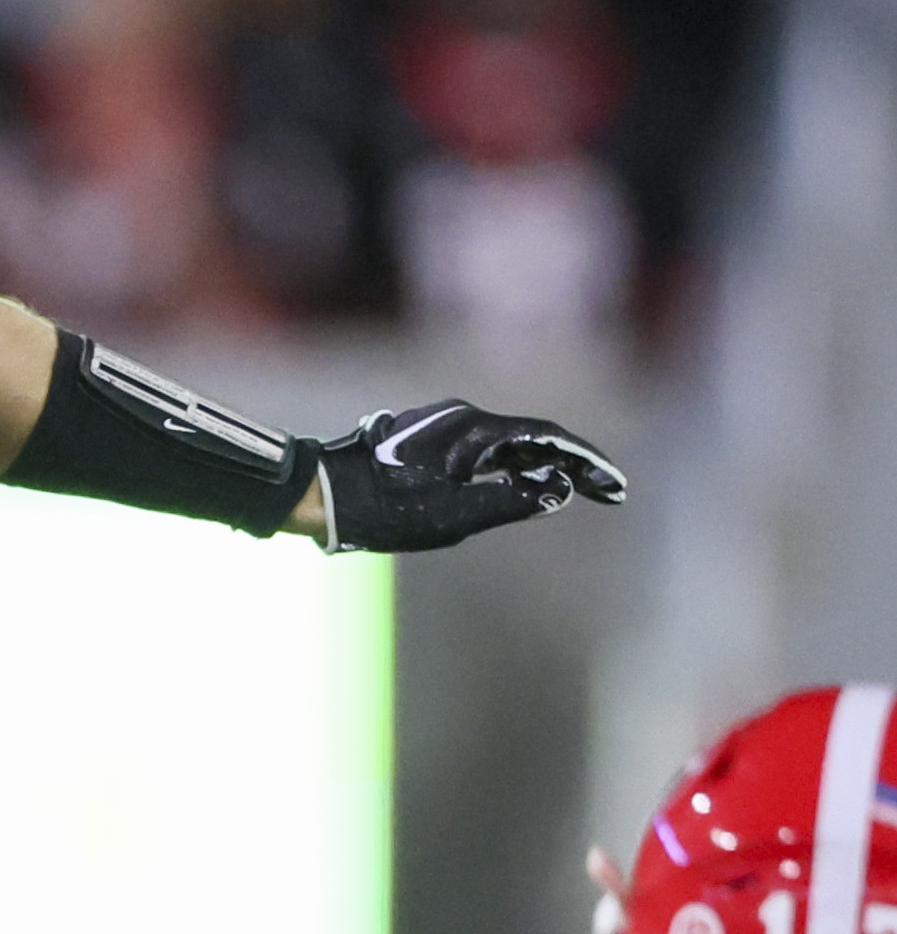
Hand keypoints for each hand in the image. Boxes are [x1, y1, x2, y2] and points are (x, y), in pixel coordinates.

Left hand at [312, 402, 624, 552]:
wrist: (320, 493)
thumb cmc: (382, 509)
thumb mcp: (453, 516)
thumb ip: (510, 501)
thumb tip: (558, 490)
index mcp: (475, 429)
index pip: (548, 438)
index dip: (585, 462)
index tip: (613, 486)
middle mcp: (463, 417)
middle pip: (531, 437)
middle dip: (570, 464)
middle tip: (604, 492)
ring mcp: (443, 426)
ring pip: (506, 444)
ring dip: (540, 466)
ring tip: (572, 492)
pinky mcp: (427, 439)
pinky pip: (482, 450)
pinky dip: (509, 467)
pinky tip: (521, 486)